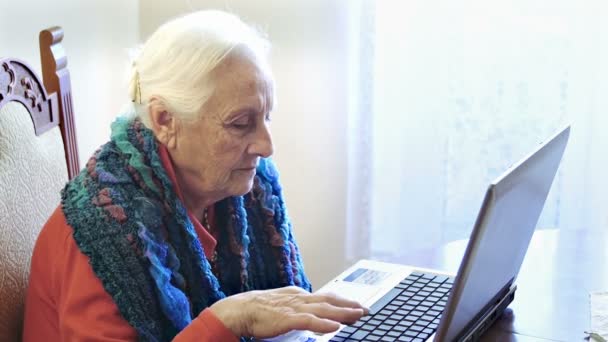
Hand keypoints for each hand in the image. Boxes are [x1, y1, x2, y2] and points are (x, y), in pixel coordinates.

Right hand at [208, 286, 367, 338]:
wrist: (238, 309)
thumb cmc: (257, 309)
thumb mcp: (282, 305)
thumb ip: (297, 308)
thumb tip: (311, 314)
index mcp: (298, 295)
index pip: (325, 297)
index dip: (342, 301)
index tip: (357, 305)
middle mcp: (299, 298)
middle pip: (329, 300)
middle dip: (349, 305)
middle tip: (366, 309)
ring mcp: (294, 307)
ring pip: (323, 309)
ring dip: (342, 312)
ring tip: (358, 315)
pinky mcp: (287, 319)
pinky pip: (308, 321)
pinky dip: (323, 323)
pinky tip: (334, 326)